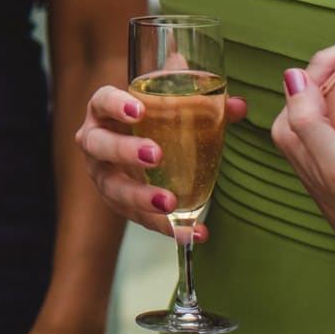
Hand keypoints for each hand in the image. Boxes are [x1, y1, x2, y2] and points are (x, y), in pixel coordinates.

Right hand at [74, 80, 248, 236]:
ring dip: (139, 197)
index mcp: (105, 111)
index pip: (102, 101)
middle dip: (124, 151)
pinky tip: (193, 232)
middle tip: (155, 155)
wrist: (139, 146)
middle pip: (99, 145)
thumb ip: (204, 101)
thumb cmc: (153, 119)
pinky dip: (167, 227)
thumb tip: (238, 107)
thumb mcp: (174, 105)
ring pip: (112, 188)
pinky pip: (138, 217)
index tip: (139, 111)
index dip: (116, 104)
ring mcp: (103, 175)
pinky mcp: (119, 204)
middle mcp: (96, 141)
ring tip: (169, 203)